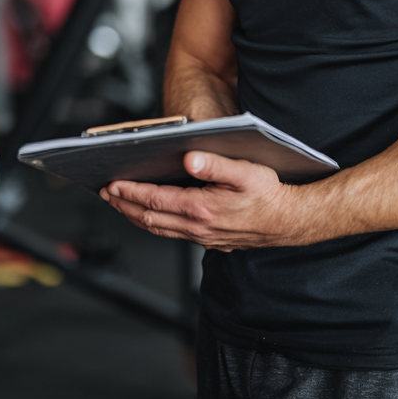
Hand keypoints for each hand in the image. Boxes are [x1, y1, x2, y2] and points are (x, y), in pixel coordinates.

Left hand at [99, 151, 299, 250]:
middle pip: (150, 218)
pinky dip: (154, 224)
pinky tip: (150, 216)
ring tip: (119, 204)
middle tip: (106, 193)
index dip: (131, 192)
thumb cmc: (270, 194)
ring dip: (135, 216)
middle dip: (124, 205)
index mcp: (203, 208)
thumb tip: (189, 158)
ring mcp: (203, 237)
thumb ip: (215, 164)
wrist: (291, 221)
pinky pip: (173, 234)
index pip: (156, 200)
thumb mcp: (246, 171)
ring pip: (159, 229)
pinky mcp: (210, 240)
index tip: (112, 184)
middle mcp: (199, 227)